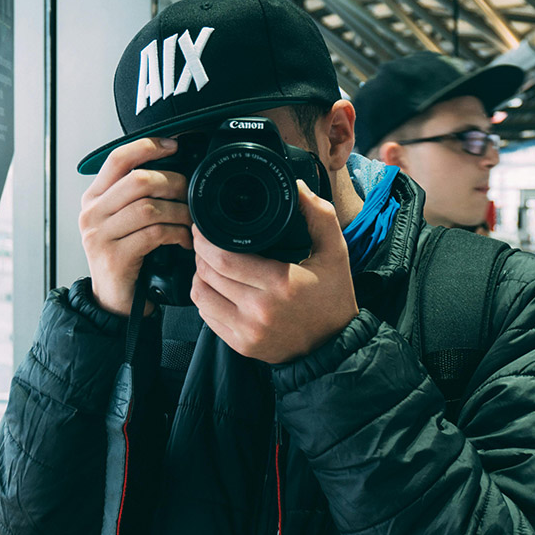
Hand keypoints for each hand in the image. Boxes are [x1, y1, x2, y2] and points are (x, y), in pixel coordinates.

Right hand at [78, 137, 192, 316]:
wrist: (114, 300)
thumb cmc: (126, 257)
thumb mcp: (124, 220)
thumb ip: (137, 195)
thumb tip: (173, 167)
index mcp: (94, 197)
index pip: (118, 158)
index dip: (148, 147)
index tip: (174, 145)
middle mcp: (91, 213)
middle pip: (139, 180)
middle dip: (173, 183)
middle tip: (189, 193)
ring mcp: (99, 235)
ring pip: (149, 207)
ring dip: (179, 212)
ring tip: (189, 221)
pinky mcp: (114, 257)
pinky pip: (154, 234)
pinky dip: (176, 234)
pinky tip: (183, 240)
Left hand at [191, 180, 358, 363]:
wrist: (336, 346)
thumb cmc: (334, 298)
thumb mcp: (335, 252)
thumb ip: (319, 215)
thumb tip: (298, 187)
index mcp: (280, 283)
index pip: (223, 258)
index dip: (204, 239)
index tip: (202, 227)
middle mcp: (259, 310)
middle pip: (207, 273)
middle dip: (200, 252)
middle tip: (204, 241)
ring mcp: (248, 331)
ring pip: (200, 295)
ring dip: (198, 275)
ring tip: (208, 263)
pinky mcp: (242, 346)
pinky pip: (207, 317)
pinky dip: (205, 298)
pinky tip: (216, 287)